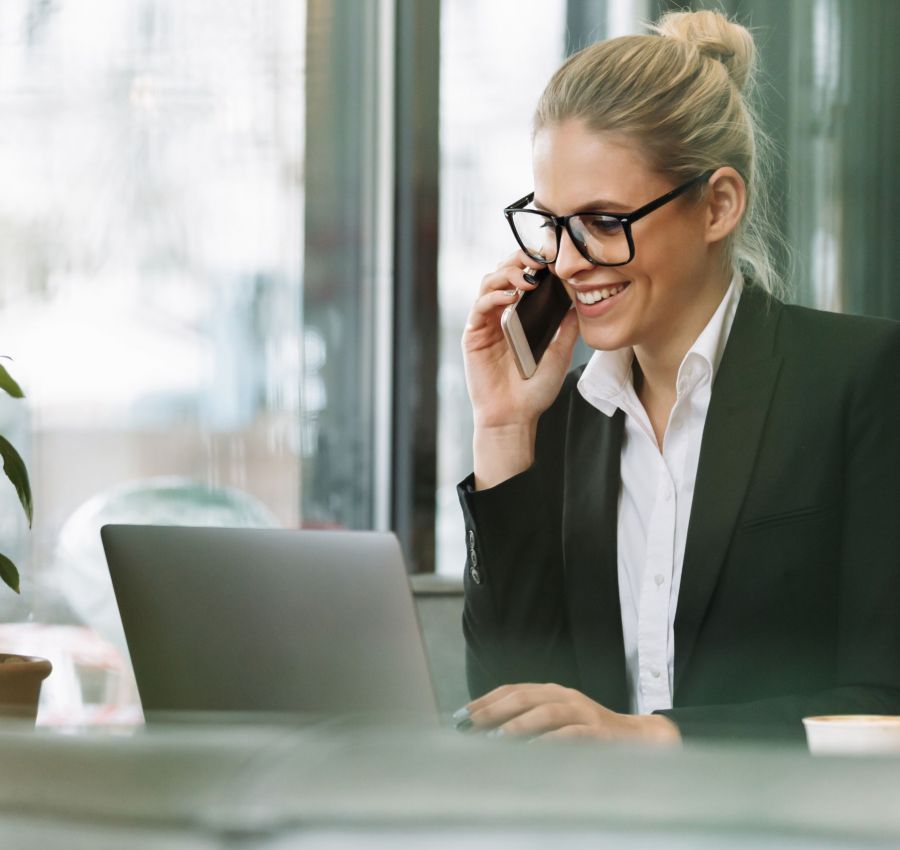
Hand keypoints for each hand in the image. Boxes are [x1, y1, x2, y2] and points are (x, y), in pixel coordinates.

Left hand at [459, 683, 680, 743]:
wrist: (639, 739)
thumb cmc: (590, 733)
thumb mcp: (559, 722)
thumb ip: (530, 723)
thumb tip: (489, 734)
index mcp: (553, 692)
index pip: (514, 689)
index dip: (487, 700)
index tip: (464, 714)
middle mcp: (566, 696)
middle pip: (525, 696)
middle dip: (496, 709)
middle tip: (473, 723)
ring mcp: (584, 712)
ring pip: (547, 711)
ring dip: (520, 723)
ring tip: (497, 736)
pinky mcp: (599, 732)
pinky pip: (572, 733)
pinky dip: (551, 740)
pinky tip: (534, 749)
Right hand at [462, 252, 578, 487]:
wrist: (515, 416)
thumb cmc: (535, 390)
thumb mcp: (560, 352)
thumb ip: (566, 326)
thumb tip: (581, 298)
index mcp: (520, 314)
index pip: (524, 276)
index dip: (535, 262)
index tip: (555, 255)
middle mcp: (501, 314)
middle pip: (504, 272)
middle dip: (520, 259)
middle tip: (541, 258)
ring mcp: (486, 323)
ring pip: (490, 283)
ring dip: (508, 274)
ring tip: (528, 278)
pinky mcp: (473, 335)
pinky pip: (480, 307)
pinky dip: (494, 297)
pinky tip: (511, 298)